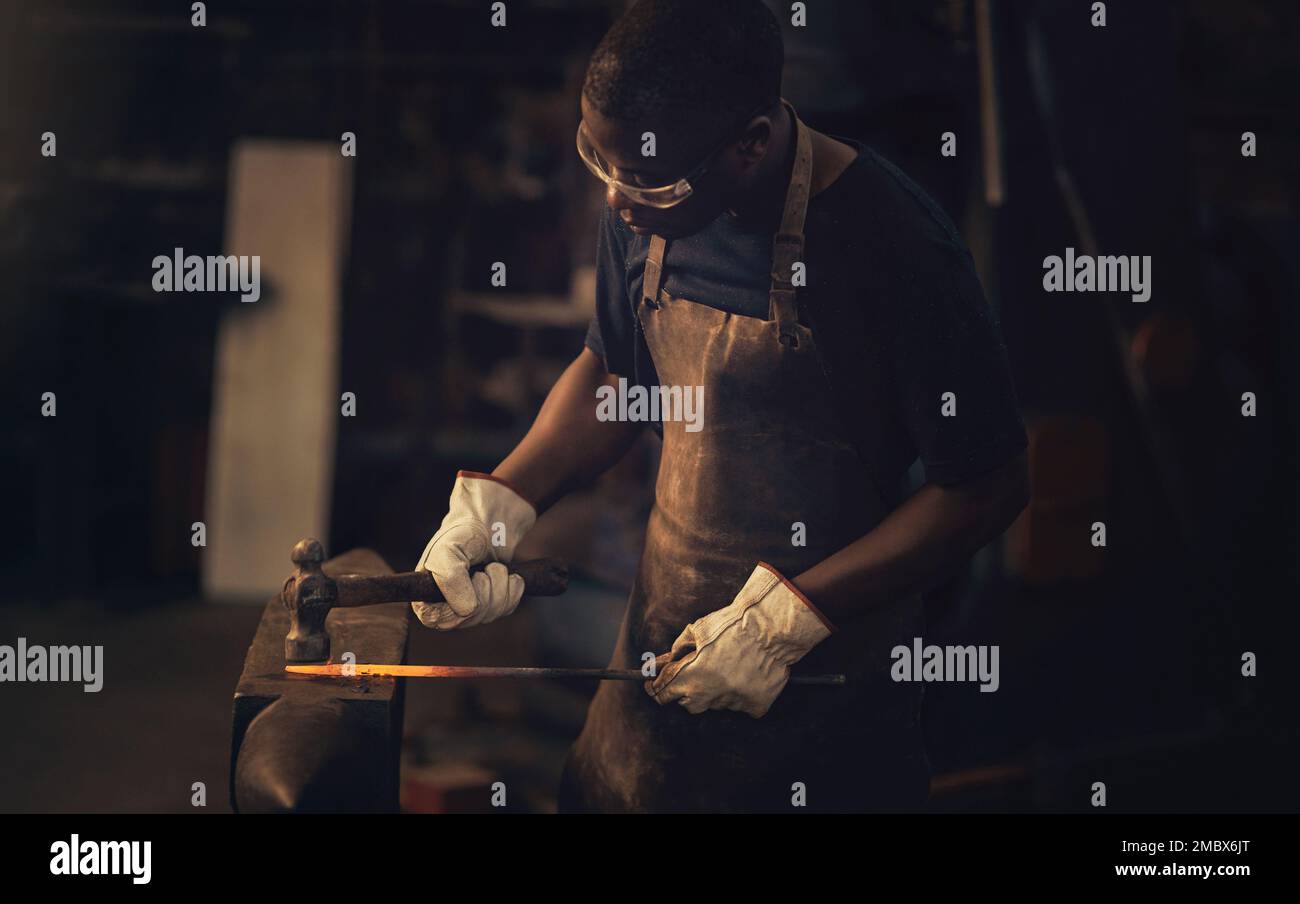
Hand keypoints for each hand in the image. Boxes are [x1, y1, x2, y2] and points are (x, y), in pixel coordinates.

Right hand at [412, 471, 536, 629]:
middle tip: (482, 569)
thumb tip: (467, 610)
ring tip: (493, 567)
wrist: (491, 524)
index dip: (457, 605)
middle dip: (483, 591)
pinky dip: (512, 589)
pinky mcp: (493, 605)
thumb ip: (451, 580)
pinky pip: (507, 609)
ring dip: (499, 586)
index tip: (471, 580)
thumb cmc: (463, 535)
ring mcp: (470, 608)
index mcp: (425, 597)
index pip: (437, 620)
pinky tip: (507, 574)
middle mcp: (445, 607)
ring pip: (490, 615)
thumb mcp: (449, 552)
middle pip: (467, 620)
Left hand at [646, 563, 834, 717]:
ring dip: (715, 690)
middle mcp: (709, 696)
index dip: (655, 688)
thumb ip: (677, 649)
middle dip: (686, 691)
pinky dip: (740, 694)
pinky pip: (741, 705)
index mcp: (690, 678)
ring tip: (727, 666)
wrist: (771, 628)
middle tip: (695, 672)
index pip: (662, 695)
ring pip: (716, 703)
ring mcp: (733, 703)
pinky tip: (746, 674)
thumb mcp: (697, 630)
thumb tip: (665, 661)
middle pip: (687, 704)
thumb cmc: (732, 624)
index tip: (653, 684)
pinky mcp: (755, 706)